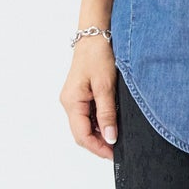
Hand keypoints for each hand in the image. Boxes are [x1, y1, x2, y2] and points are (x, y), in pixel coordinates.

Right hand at [60, 37, 118, 159]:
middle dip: (99, 143)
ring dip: (100, 133)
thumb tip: (110, 138)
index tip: (115, 154)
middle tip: (119, 148)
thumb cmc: (98, 55)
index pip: (82, 136)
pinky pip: (88, 116)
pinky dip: (100, 122)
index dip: (98, 148)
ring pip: (85, 126)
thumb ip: (107, 113)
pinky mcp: (81, 95)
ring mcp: (74, 99)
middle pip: (82, 133)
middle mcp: (69, 103)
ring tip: (118, 136)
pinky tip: (113, 122)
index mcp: (71, 102)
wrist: (96, 34)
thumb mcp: (105, 86)